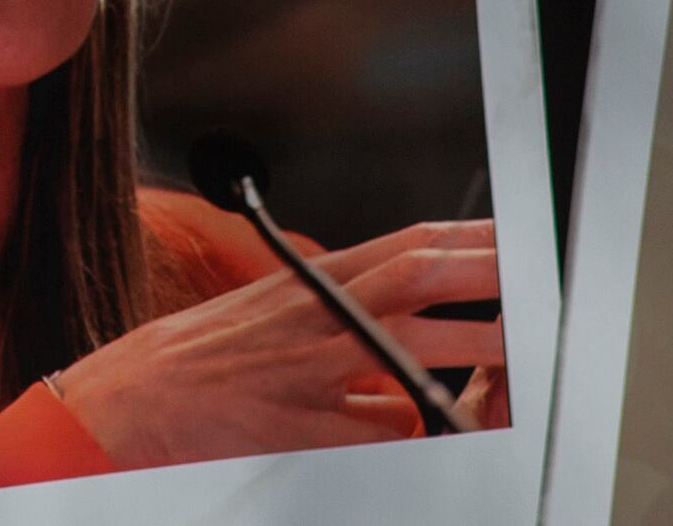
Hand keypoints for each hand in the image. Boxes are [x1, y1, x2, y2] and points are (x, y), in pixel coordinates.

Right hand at [48, 220, 503, 461]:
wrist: (128, 402)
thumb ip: (335, 313)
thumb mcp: (268, 313)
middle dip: (489, 277)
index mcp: (311, 282)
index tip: (518, 239)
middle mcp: (315, 315)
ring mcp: (309, 368)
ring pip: (411, 348)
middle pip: (418, 279)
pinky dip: (413, 433)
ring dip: (476, 349)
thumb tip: (400, 330)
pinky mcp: (303, 425)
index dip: (469, 240)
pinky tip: (440, 433)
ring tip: (525, 353)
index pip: (406, 246)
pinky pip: (378, 430)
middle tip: (543, 282)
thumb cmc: (196, 361)